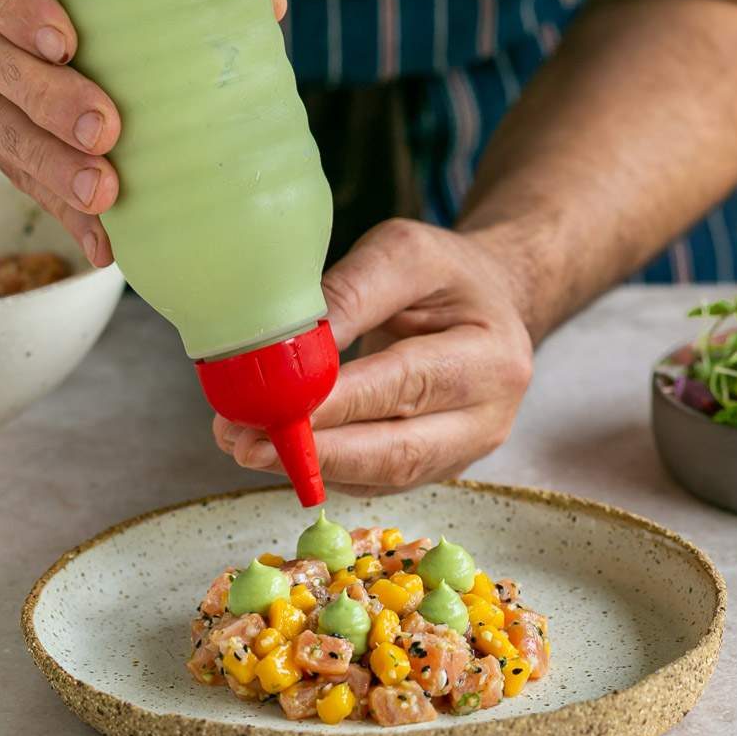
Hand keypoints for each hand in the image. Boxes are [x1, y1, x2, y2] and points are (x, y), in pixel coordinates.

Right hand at [0, 0, 286, 266]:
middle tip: (103, 130)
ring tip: (102, 196)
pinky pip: (21, 178)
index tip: (65, 42)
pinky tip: (103, 245)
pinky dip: (65, 214)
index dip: (14, 8)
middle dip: (47, 102)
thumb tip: (267, 5)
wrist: (11, 4)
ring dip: (54, 169)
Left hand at [213, 218, 533, 494]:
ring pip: (379, 476)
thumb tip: (287, 346)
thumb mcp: (406, 255)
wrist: (491, 308)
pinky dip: (322, 467)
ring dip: (309, 465)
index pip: (404, 386)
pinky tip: (279, 448)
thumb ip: (352, 294)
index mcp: (490, 357)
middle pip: (395, 452)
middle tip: (245, 445)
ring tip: (245, 445)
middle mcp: (485, 418)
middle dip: (315, 453)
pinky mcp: (432, 469)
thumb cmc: (449, 278)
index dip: (337, 404)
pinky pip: (372, 480)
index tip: (275, 408)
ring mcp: (461, 453)